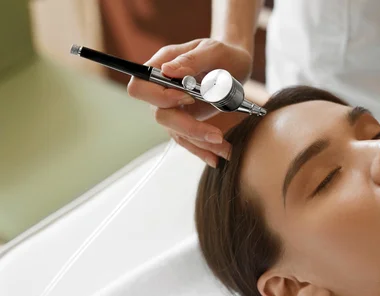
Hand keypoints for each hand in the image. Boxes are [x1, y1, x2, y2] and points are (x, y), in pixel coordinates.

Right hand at [127, 38, 252, 166]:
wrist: (235, 65)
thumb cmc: (222, 53)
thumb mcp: (212, 51)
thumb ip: (191, 61)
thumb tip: (168, 70)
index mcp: (161, 66)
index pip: (141, 86)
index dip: (160, 96)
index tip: (188, 97)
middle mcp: (161, 90)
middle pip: (160, 115)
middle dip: (188, 127)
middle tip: (217, 134)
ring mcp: (172, 109)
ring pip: (176, 132)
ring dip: (200, 143)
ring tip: (226, 149)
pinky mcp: (186, 121)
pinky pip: (188, 140)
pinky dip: (202, 150)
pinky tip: (217, 158)